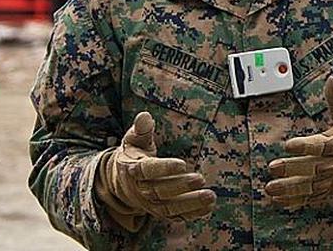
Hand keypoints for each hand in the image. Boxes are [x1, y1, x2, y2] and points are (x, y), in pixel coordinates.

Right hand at [95, 112, 215, 226]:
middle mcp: (140, 189)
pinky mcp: (159, 212)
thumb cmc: (134, 154)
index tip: (183, 164)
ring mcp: (150, 203)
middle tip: (200, 179)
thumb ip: (141, 129)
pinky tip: (208, 208)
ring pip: (169, 207)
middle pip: (160, 191)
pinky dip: (192, 214)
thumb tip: (145, 116)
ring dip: (190, 203)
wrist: (122, 181)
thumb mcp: (134, 139)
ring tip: (210, 197)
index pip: (147, 170)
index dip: (164, 168)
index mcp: (133, 169)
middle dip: (181, 186)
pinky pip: (175, 216)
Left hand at [265, 75, 332, 207]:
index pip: (322, 146)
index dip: (306, 146)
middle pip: (313, 168)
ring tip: (270, 188)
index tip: (288, 145)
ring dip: (289, 188)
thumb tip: (332, 79)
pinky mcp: (328, 190)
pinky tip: (277, 200)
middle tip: (273, 167)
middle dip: (293, 169)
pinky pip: (311, 198)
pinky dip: (294, 201)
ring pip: (310, 186)